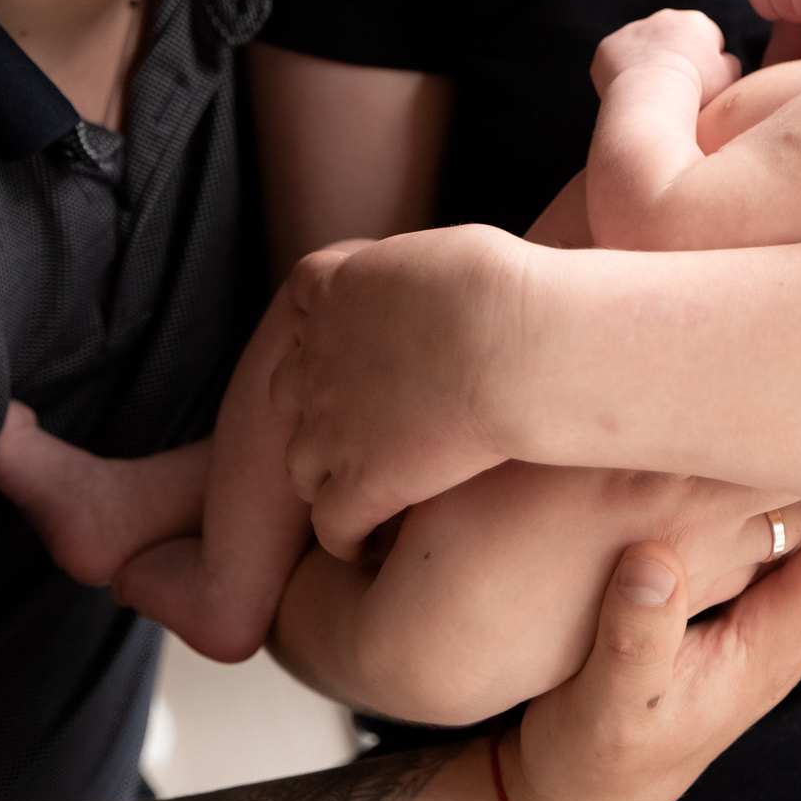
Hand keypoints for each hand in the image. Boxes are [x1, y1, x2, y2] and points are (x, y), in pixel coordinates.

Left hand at [270, 226, 533, 557]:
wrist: (511, 345)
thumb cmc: (505, 290)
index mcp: (340, 289)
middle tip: (356, 424)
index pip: (305, 295)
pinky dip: (345, 538)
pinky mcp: (362, 482)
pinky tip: (367, 546)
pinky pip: (332, 525)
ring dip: (323, 477)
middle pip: (290, 388)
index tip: (355, 337)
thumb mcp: (451, 254)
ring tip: (356, 492)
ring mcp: (333, 426)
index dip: (325, 319)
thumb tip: (446, 284)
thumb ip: (423, 273)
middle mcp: (320, 359)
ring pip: (301, 466)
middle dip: (316, 404)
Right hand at [503, 510, 800, 800]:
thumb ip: (634, 639)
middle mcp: (781, 628)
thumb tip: (655, 560)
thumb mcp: (607, 706)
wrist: (582, 791)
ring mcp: (762, 617)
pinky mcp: (736, 605)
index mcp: (766, 648)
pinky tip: (799, 444)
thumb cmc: (596, 751)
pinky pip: (789, 537)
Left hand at [590, 9, 742, 102]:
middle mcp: (664, 17)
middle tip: (673, 88)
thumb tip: (722, 58)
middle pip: (671, 39)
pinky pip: (615, 60)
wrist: (652, 96)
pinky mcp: (608, 45)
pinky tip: (628, 93)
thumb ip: (729, 62)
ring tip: (650, 94)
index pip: (704, 40)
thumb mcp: (730, 77)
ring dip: (646, 65)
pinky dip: (621, 74)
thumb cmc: (696, 89)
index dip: (703, 65)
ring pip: (642, 48)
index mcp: (697, 22)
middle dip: (673, 58)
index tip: (698, 84)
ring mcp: (633, 29)